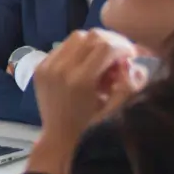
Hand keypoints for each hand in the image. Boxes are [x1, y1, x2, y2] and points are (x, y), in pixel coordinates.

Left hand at [32, 29, 145, 145]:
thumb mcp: (116, 108)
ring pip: (76, 37)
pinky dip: (79, 49)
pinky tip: (87, 62)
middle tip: (121, 55)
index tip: (133, 56)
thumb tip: (133, 62)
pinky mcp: (40, 66)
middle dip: (111, 42)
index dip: (124, 47)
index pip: (106, 46)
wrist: (59, 137)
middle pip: (91, 36)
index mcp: (80, 80)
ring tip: (104, 59)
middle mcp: (61, 69)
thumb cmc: (92, 127)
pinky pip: (63, 46)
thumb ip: (130, 84)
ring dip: (95, 43)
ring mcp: (47, 66)